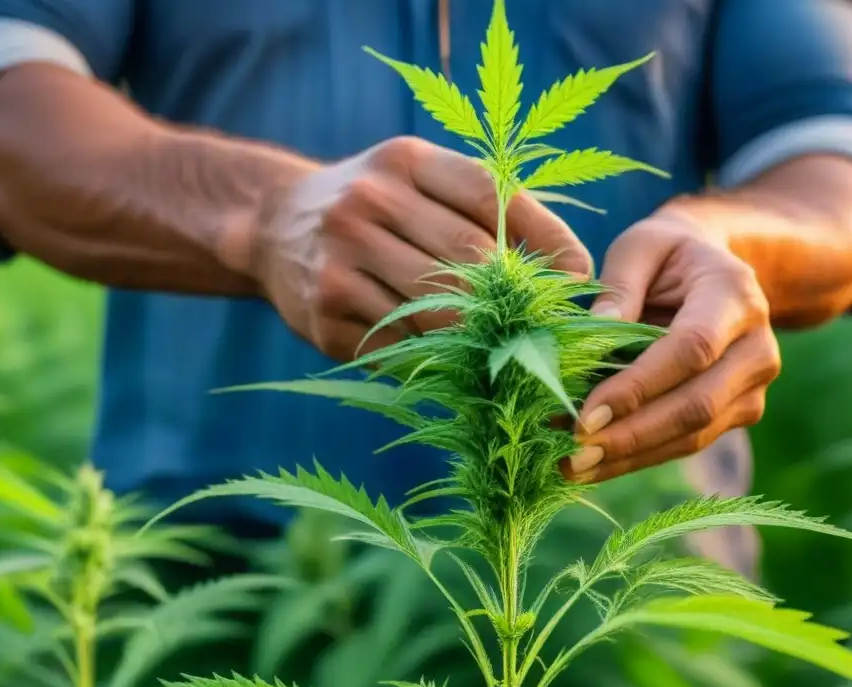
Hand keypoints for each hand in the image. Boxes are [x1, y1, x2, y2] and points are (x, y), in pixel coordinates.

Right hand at [250, 136, 591, 360]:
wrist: (272, 224)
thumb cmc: (373, 205)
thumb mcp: (417, 179)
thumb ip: (483, 207)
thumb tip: (569, 267)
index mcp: (404, 161)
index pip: (489, 195)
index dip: (544, 236)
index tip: (578, 275)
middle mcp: (368, 202)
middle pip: (468, 259)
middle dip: (515, 297)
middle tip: (546, 323)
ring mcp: (342, 258)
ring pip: (437, 311)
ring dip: (480, 337)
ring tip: (506, 348)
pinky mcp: (325, 312)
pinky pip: (400, 345)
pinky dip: (433, 357)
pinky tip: (449, 359)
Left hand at [565, 206, 780, 482]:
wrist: (717, 269)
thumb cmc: (669, 254)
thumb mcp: (640, 246)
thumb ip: (618, 287)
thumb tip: (589, 341)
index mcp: (735, 295)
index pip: (691, 350)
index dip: (638, 387)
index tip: (585, 415)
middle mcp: (756, 347)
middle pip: (696, 405)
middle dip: (630, 435)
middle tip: (572, 453)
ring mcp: (752, 387)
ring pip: (692, 435)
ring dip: (630, 457)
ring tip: (573, 467)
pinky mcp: (738, 413)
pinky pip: (687, 443)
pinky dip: (638, 458)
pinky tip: (594, 465)